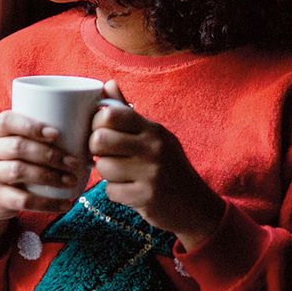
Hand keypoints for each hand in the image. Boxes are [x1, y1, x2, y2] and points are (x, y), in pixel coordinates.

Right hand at [0, 110, 86, 241]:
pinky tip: (66, 204)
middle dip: (49, 154)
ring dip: (49, 176)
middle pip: (18, 147)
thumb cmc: (16, 161)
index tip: (56, 134)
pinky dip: (47, 204)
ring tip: (71, 180)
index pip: (7, 121)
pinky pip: (23, 201)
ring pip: (19, 171)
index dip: (31, 126)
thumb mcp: (18, 143)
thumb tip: (91, 131)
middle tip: (73, 163)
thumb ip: (42, 135)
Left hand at [89, 80, 225, 250]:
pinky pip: (111, 191)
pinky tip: (130, 190)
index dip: (96, 123)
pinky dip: (116, 193)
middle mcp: (153, 147)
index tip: (100, 132)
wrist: (196, 206)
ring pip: (103, 167)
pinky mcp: (147, 197)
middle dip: (95, 150)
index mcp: (153, 129)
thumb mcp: (155, 136)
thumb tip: (108, 84)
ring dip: (106, 174)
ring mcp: (151, 173)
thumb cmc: (169, 167)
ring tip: (121, 174)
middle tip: (104, 155)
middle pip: (100, 139)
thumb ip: (128, 113)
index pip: (111, 114)